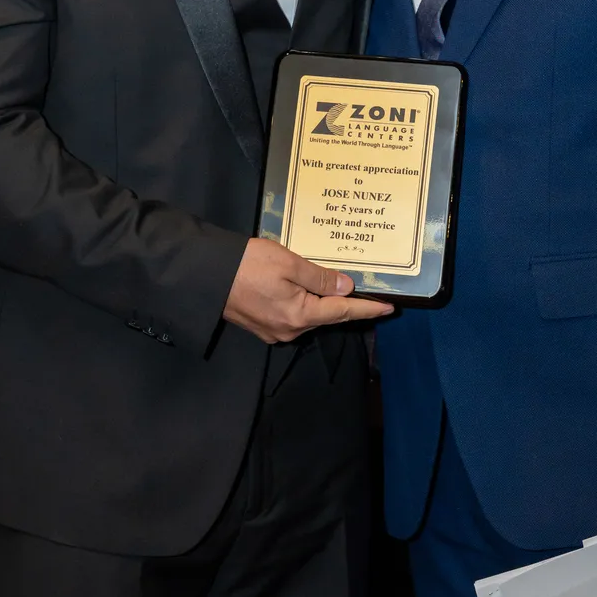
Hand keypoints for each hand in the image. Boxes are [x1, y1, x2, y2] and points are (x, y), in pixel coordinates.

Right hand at [222, 236, 393, 344]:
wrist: (206, 275)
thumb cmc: (249, 264)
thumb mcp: (290, 264)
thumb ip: (320, 278)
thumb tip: (346, 288)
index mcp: (300, 315)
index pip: (343, 312)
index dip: (367, 309)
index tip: (390, 309)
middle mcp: (290, 330)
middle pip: (326, 315)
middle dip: (345, 303)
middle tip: (365, 288)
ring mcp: (274, 331)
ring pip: (309, 315)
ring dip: (321, 302)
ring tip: (333, 283)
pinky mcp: (262, 326)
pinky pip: (292, 315)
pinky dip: (303, 303)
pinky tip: (304, 289)